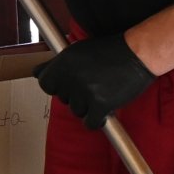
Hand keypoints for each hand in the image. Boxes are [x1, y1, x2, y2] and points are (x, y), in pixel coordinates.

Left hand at [35, 35, 155, 128]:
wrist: (138, 53)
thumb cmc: (111, 51)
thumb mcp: (78, 51)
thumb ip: (56, 64)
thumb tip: (35, 73)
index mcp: (63, 62)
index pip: (45, 85)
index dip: (59, 86)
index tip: (71, 84)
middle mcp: (71, 77)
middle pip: (64, 99)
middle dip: (77, 96)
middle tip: (94, 84)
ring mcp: (86, 92)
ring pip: (77, 111)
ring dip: (89, 107)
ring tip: (103, 92)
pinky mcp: (101, 104)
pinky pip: (90, 123)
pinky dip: (97, 120)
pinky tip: (105, 111)